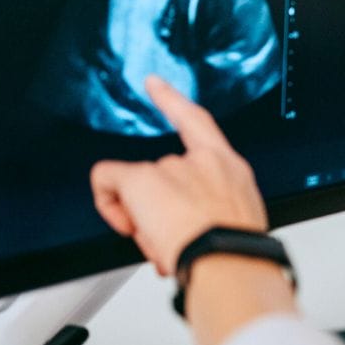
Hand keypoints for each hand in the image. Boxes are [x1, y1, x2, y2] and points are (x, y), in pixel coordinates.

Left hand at [91, 76, 267, 275]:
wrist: (227, 260)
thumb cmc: (235, 251)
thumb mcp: (237, 225)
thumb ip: (211, 214)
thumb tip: (181, 231)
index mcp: (228, 168)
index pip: (197, 123)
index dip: (172, 101)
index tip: (154, 84)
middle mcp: (200, 161)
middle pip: (160, 174)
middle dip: (158, 209)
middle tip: (171, 241)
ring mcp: (170, 167)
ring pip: (137, 190)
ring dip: (143, 220)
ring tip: (164, 247)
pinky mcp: (143, 179)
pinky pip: (108, 180)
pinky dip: (107, 200)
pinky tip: (125, 224)